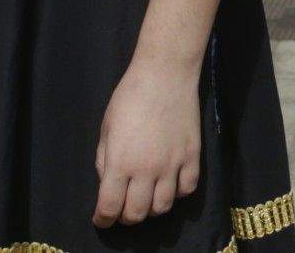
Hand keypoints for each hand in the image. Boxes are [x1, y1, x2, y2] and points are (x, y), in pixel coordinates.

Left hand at [93, 61, 200, 227]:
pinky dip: (178, 193)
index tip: (102, 218)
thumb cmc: (129, 97)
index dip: (103, 219)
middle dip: (126, 217)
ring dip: (151, 208)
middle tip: (123, 208)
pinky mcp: (192, 155)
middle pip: (136, 214)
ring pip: (163, 207)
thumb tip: (109, 182)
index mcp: (120, 162)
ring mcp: (172, 164)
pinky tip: (171, 183)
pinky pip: (187, 188)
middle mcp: (146, 169)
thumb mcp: (106, 128)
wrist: (165, 75)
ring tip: (147, 198)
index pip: (109, 207)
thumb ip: (104, 160)